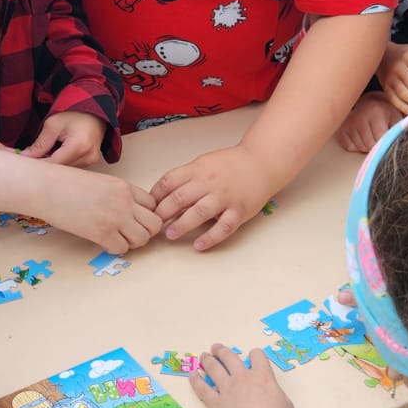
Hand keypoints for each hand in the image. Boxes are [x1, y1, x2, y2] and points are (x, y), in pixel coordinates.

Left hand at [25, 110, 105, 166]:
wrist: (94, 110)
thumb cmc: (74, 112)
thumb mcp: (53, 124)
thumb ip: (40, 144)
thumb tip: (26, 157)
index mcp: (79, 146)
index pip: (53, 164)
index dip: (37, 164)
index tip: (23, 162)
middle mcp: (88, 156)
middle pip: (59, 170)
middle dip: (43, 166)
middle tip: (30, 157)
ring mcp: (91, 160)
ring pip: (65, 171)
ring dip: (52, 164)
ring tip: (44, 153)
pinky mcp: (91, 161)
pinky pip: (71, 167)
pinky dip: (61, 163)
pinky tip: (55, 154)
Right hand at [37, 164, 160, 254]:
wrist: (45, 187)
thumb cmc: (65, 183)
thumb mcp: (100, 181)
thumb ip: (117, 194)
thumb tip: (126, 211)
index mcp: (125, 187)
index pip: (153, 205)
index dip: (146, 215)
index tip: (134, 220)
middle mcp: (125, 202)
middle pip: (154, 224)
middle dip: (145, 232)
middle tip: (129, 233)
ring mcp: (115, 218)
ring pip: (142, 239)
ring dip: (132, 242)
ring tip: (117, 238)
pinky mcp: (102, 233)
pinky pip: (122, 249)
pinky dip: (115, 249)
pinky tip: (104, 242)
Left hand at [151, 143, 273, 251]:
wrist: (261, 162)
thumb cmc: (230, 165)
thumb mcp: (203, 163)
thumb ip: (184, 178)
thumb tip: (161, 195)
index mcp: (197, 170)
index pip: (169, 181)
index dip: (155, 196)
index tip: (147, 208)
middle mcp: (209, 183)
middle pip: (180, 198)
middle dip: (163, 213)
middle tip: (152, 225)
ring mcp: (225, 197)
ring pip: (199, 212)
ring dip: (182, 225)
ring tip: (170, 235)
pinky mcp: (239, 210)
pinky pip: (224, 226)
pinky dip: (210, 237)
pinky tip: (199, 245)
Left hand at [190, 345, 294, 407]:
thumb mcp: (285, 405)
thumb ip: (275, 394)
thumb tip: (270, 394)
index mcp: (262, 376)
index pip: (257, 356)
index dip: (255, 355)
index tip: (253, 356)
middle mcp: (242, 378)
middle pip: (230, 357)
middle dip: (222, 351)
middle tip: (216, 348)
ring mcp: (227, 389)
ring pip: (214, 369)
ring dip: (208, 360)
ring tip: (204, 356)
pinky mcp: (215, 403)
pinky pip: (202, 388)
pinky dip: (196, 380)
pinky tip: (192, 375)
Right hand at [335, 93, 398, 152]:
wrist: (370, 103)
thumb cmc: (386, 113)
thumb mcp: (396, 117)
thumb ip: (401, 128)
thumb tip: (406, 140)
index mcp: (375, 112)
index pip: (379, 139)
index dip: (385, 143)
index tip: (387, 138)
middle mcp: (359, 117)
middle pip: (369, 145)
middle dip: (376, 145)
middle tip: (379, 135)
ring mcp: (349, 123)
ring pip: (360, 147)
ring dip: (367, 146)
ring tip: (371, 135)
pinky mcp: (342, 129)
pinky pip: (350, 147)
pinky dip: (357, 146)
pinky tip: (361, 136)